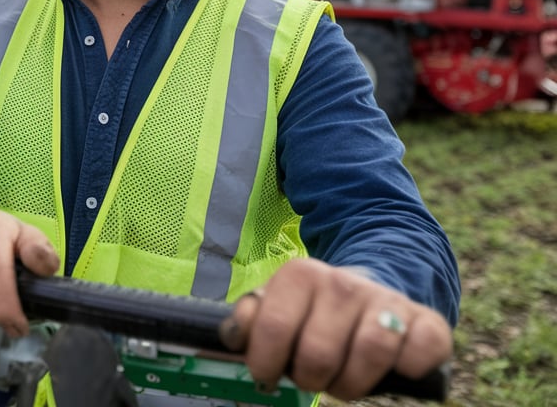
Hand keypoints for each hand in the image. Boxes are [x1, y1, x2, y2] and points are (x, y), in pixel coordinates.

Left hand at [221, 258, 452, 400]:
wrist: (372, 290)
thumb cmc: (313, 313)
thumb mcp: (276, 308)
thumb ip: (248, 321)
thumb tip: (233, 336)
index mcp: (299, 275)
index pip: (273, 330)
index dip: (266, 365)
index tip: (268, 374)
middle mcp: (342, 282)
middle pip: (319, 354)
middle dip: (310, 380)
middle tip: (312, 376)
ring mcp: (386, 300)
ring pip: (369, 354)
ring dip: (352, 384)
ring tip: (344, 380)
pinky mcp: (426, 321)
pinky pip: (419, 354)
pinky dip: (406, 370)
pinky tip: (393, 368)